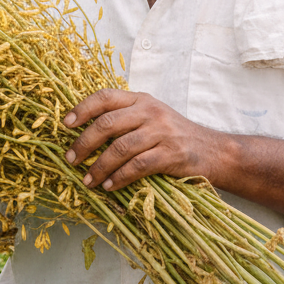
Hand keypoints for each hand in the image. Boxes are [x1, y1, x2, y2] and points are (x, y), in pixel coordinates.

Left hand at [62, 89, 283, 230]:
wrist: (217, 152)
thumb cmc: (176, 137)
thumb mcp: (152, 118)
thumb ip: (125, 119)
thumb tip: (84, 132)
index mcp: (141, 99)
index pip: (105, 97)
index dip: (82, 108)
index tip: (65, 125)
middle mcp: (151, 111)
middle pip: (107, 124)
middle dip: (84, 143)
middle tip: (70, 160)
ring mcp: (162, 132)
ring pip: (120, 148)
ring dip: (99, 166)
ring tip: (87, 181)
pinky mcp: (172, 154)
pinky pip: (137, 166)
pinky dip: (119, 178)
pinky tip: (109, 187)